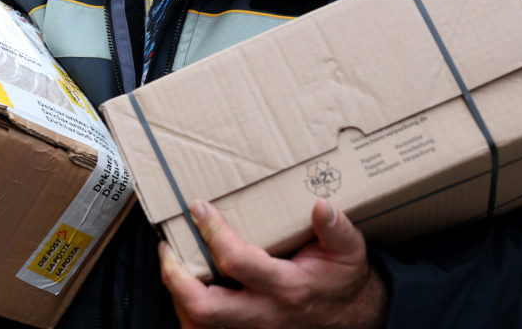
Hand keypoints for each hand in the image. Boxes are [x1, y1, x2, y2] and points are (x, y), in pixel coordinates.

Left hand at [159, 199, 388, 328]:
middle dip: (177, 277)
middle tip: (168, 247)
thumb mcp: (348, 251)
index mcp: (287, 288)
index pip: (237, 262)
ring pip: (199, 325)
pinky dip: (188, 314)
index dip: (213, 233)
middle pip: (206, 307)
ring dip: (177, 298)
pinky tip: (183, 290)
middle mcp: (265, 314)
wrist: (354, 318)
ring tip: (171, 265)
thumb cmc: (342, 281)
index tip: (199, 208)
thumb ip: (337, 228)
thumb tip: (321, 205)